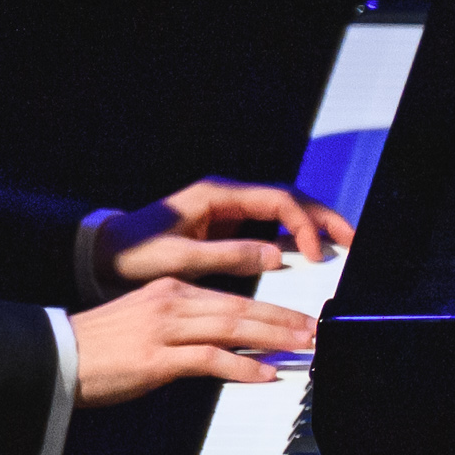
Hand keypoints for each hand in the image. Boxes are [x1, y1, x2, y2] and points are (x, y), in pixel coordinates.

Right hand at [71, 278, 320, 406]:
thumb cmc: (99, 347)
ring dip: (273, 338)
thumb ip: (182, 324)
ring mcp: (165, 328)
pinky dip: (241, 366)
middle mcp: (172, 302)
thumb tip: (221, 341)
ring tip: (302, 347)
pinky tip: (264, 373)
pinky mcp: (157, 358)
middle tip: (315, 330)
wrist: (54, 357)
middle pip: (241, 308)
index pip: (233, 297)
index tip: (298, 318)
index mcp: (171, 289)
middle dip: (283, 320)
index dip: (271, 308)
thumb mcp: (145, 322)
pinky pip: (209, 359)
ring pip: (232, 327)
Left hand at [96, 177, 354, 290]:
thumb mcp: (179, 258)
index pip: (277, 202)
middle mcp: (227, 198)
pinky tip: (305, 254)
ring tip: (339, 244)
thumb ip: (228, 256)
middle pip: (288, 200)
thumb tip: (276, 257)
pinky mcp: (225, 229)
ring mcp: (227, 211)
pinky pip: (267, 228)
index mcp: (217, 196)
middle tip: (351, 238)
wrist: (103, 252)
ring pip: (282, 212)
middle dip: (322, 217)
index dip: (302, 226)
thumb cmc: (133, 252)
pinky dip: (290, 239)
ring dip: (310, 226)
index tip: (315, 253)